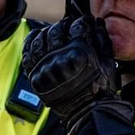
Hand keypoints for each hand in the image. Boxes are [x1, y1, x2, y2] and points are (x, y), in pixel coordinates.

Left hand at [23, 16, 126, 132]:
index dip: (80, 22)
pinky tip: (37, 39)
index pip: (76, 26)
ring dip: (46, 33)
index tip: (82, 22)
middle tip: (67, 27)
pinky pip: (28, 56)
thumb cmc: (100, 88)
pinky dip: (31, 44)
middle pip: (56, 31)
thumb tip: (94, 22)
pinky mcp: (36, 77)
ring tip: (52, 33)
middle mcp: (60, 59)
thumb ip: (100, 39)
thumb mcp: (107, 61)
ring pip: (39, 40)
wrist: (87, 111)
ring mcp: (45, 68)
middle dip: (63, 26)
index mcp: (79, 53)